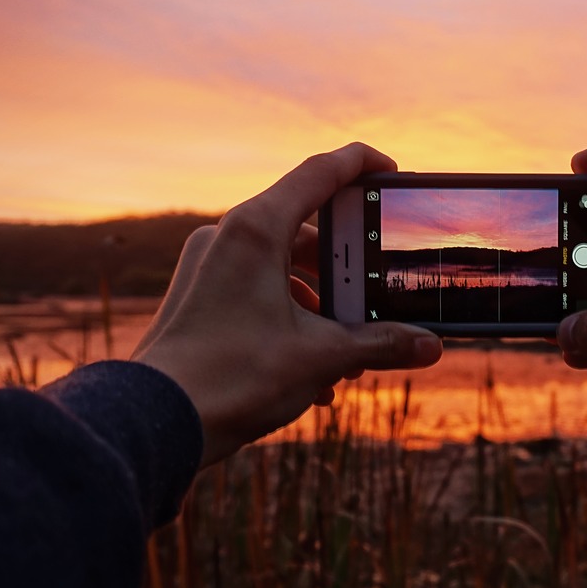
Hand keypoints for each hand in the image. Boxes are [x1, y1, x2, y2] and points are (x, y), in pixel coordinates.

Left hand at [133, 143, 442, 465]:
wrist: (157, 423)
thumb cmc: (231, 378)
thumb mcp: (321, 356)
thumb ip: (381, 343)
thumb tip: (430, 345)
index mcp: (255, 229)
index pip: (319, 173)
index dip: (361, 165)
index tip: (390, 170)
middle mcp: (227, 237)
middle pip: (305, 231)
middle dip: (348, 270)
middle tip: (380, 295)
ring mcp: (208, 267)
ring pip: (282, 268)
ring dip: (322, 305)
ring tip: (350, 352)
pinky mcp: (199, 297)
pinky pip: (257, 292)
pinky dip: (291, 319)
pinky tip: (314, 373)